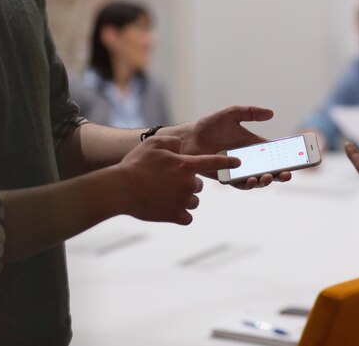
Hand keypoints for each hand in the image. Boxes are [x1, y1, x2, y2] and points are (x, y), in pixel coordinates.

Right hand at [113, 136, 239, 224]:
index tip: (238, 163)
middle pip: (197, 185)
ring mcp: (183, 201)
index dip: (227, 162)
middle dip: (186, 183)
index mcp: (186, 165)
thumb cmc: (135, 165)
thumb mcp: (153, 144)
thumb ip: (172, 142)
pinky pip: (186, 216)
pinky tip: (164, 207)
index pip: (213, 162)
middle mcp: (188, 183)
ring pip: (192, 201)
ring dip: (182, 198)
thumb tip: (182, 147)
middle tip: (166, 182)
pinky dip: (178, 214)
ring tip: (162, 195)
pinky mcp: (176, 216)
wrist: (120, 189)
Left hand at [179, 106, 291, 188]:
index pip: (276, 152)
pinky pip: (242, 185)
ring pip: (259, 179)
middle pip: (272, 169)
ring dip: (267, 180)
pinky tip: (252, 180)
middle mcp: (250, 159)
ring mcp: (241, 170)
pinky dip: (249, 184)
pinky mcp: (229, 178)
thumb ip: (251, 112)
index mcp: (255, 144)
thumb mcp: (232, 113)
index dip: (289, 155)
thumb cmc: (210, 126)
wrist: (190, 139)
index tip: (300, 156)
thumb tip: (271, 113)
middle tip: (288, 173)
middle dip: (282, 173)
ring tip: (269, 177)